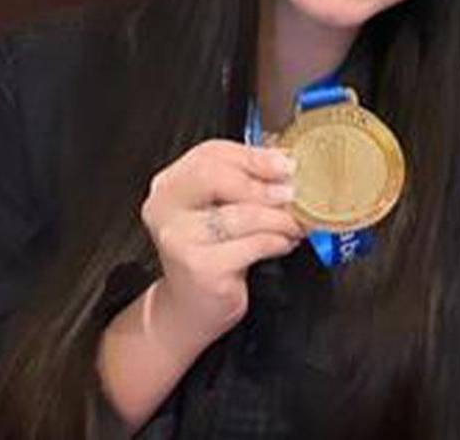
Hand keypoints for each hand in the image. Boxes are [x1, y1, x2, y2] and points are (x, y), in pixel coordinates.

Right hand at [140, 140, 304, 349]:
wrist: (191, 306)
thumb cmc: (211, 251)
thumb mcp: (221, 208)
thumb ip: (244, 181)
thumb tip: (284, 161)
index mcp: (171, 184)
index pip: (210, 153)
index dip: (252, 156)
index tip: (285, 163)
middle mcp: (166, 208)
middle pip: (215, 176)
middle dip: (263, 183)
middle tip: (293, 193)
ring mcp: (179, 239)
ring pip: (241, 214)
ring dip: (279, 218)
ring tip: (294, 224)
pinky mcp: (200, 267)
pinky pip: (252, 245)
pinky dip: (276, 242)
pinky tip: (283, 243)